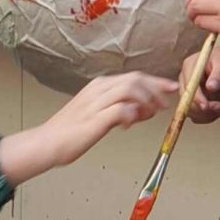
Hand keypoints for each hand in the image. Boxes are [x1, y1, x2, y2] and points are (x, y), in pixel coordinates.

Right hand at [0, 72, 177, 185]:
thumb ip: (121, 110)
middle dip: (156, 89)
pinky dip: (132, 116)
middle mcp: (99, 89)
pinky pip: (122, 110)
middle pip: (136, 79)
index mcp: (100, 86)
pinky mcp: (95, 118)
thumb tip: (144, 110)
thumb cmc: (71, 131)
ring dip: (146, 101)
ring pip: (131, 90)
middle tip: (167, 104)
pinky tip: (128, 126)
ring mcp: (96, 102)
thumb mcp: (99, 115)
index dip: (156, 81)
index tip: (171, 87)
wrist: (48, 142)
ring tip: (150, 115)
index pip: (134, 76)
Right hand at [179, 42, 219, 123]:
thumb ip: (218, 76)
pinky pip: (196, 115)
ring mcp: (190, 91)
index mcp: (189, 66)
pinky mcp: (196, 101)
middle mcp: (186, 79)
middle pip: (185, 100)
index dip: (195, 98)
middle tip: (219, 107)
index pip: (187, 86)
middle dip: (201, 108)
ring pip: (190, 110)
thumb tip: (210, 87)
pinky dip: (207, 117)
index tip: (206, 106)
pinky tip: (219, 110)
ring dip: (205, 114)